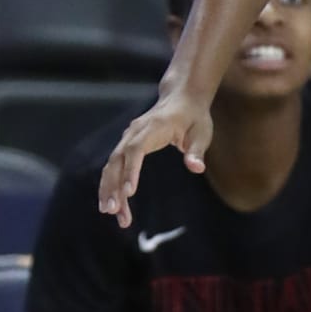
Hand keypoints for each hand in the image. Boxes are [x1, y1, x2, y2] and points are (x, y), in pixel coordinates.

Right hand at [99, 87, 213, 227]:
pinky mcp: (127, 145)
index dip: (131, 170)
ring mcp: (128, 137)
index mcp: (153, 127)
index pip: (136, 149)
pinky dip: (111, 184)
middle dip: (113, 186)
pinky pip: (115, 166)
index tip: (129, 192)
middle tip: (113, 211)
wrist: (182, 98)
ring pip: (112, 165)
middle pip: (118, 160)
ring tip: (111, 213)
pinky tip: (113, 203)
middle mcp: (135, 132)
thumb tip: (196, 168)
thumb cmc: (193, 117)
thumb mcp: (201, 133)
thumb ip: (197, 151)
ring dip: (109, 189)